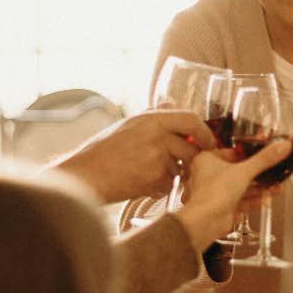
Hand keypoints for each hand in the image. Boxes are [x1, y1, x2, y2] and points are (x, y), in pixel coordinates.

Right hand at [52, 110, 215, 202]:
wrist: (85, 176)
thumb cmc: (102, 151)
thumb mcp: (127, 124)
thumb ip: (153, 115)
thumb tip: (172, 104)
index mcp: (151, 119)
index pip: (191, 119)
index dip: (204, 132)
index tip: (207, 142)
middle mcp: (157, 136)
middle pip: (191, 149)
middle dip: (189, 161)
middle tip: (181, 166)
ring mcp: (157, 159)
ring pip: (180, 170)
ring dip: (170, 175)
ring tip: (145, 173)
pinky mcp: (155, 180)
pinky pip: (170, 185)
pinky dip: (160, 188)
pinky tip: (141, 183)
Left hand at [176, 140, 291, 250]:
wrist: (206, 221)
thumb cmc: (213, 193)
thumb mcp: (245, 171)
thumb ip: (265, 159)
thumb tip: (282, 146)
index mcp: (206, 160)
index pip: (231, 153)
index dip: (248, 155)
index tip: (262, 155)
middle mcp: (208, 176)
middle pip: (238, 171)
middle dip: (258, 175)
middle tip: (273, 173)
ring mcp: (215, 192)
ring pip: (240, 187)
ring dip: (259, 188)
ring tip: (276, 187)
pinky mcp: (222, 207)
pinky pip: (240, 201)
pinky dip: (253, 200)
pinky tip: (267, 200)